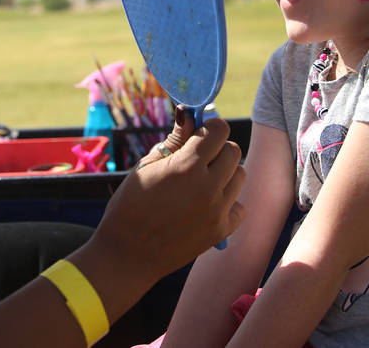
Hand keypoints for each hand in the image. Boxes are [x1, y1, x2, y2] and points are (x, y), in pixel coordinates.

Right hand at [89, 110, 245, 283]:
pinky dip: (227, 202)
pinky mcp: (221, 232)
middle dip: (218, 149)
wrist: (128, 253)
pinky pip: (239, 206)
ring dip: (224, 173)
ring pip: (240, 176)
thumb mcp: (147, 166)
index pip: (220, 130)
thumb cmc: (130, 205)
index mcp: (187, 166)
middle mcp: (208, 187)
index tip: (199, 134)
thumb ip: (174, 140)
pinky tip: (206, 204)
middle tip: (198, 158)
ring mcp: (217, 211)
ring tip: (201, 182)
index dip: (209, 128)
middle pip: (234, 150)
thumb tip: (189, 114)